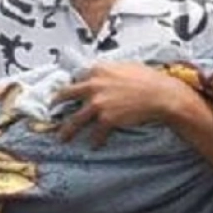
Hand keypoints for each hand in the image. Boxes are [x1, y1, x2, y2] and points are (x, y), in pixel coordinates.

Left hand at [53, 62, 203, 148]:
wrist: (161, 96)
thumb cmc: (148, 80)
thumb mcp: (126, 66)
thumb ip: (109, 70)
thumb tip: (104, 73)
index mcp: (98, 70)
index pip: (77, 78)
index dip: (72, 86)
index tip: (66, 92)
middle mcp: (93, 85)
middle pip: (67, 95)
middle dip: (56, 102)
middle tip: (51, 108)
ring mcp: (98, 103)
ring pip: (75, 119)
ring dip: (67, 130)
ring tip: (61, 137)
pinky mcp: (106, 119)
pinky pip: (95, 133)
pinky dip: (95, 141)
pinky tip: (93, 145)